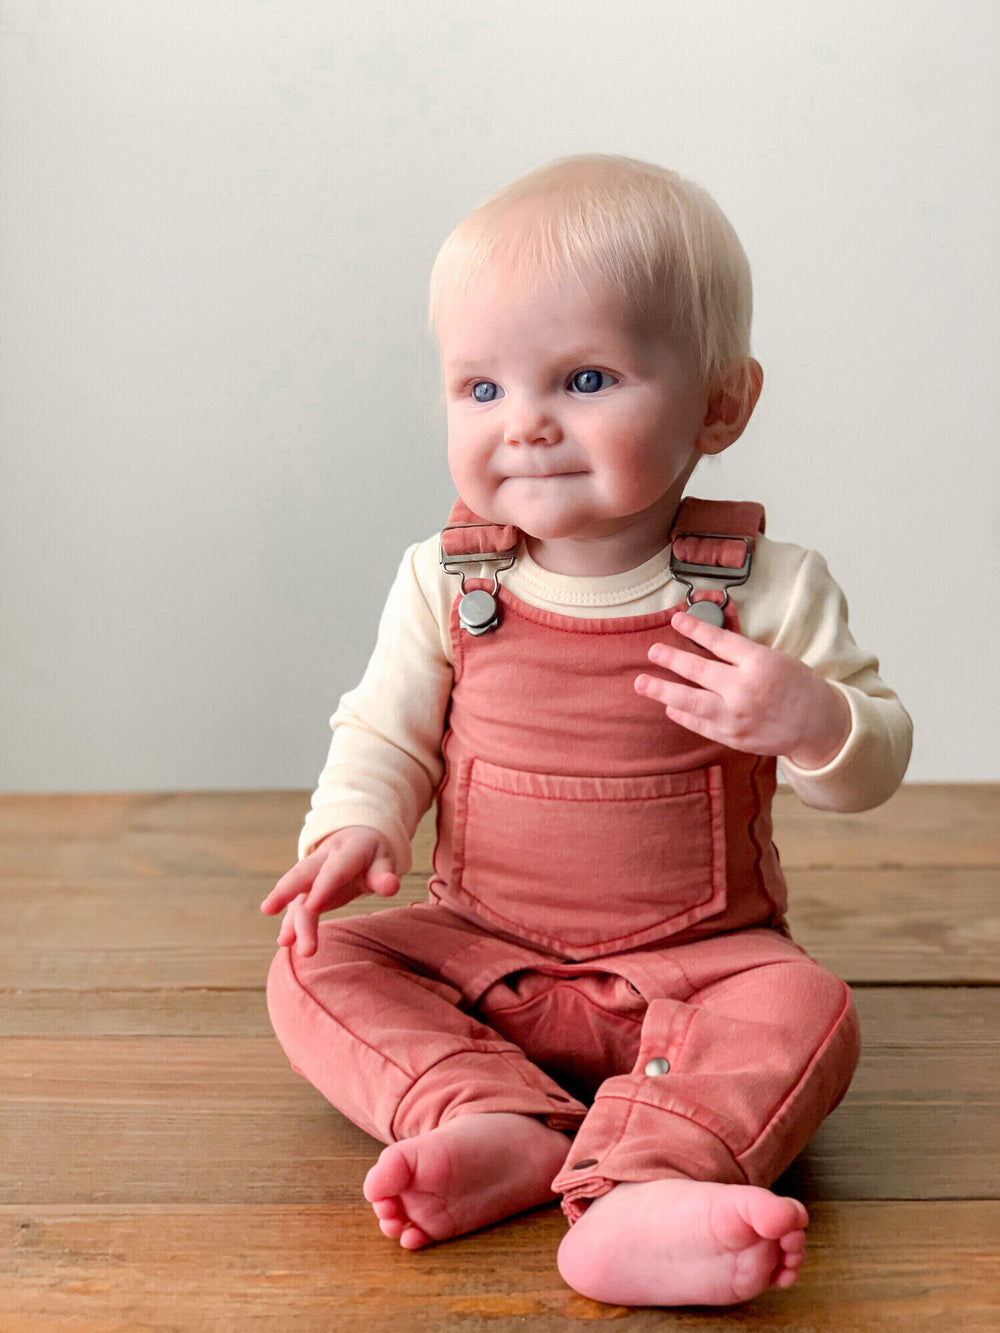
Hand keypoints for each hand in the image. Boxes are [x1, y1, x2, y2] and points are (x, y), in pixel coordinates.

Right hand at [259, 826, 399, 956]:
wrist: (357, 838)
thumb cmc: (372, 853)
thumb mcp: (383, 859)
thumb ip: (384, 874)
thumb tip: (391, 887)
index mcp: (345, 851)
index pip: (333, 871)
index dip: (322, 888)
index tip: (311, 908)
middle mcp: (323, 860)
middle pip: (302, 875)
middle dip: (285, 891)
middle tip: (268, 909)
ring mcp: (312, 875)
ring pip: (298, 896)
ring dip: (291, 920)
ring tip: (285, 943)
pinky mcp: (307, 890)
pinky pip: (296, 906)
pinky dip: (290, 923)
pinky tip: (285, 942)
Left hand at [635, 610, 851, 768]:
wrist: (819, 725)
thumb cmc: (797, 686)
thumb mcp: (775, 658)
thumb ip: (741, 653)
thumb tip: (704, 639)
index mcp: (759, 663)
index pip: (719, 641)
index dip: (695, 629)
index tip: (676, 620)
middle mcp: (745, 689)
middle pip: (698, 671)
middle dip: (670, 659)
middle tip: (652, 651)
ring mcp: (736, 716)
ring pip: (690, 701)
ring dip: (662, 690)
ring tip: (642, 682)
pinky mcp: (732, 737)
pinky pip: (699, 724)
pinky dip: (681, 714)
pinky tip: (668, 706)